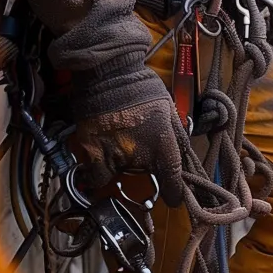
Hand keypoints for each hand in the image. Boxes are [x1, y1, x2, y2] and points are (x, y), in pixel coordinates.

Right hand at [71, 65, 184, 206]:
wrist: (109, 73)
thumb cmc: (141, 86)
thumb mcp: (168, 106)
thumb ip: (175, 131)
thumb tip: (182, 151)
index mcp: (161, 142)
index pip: (172, 177)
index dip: (175, 193)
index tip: (174, 199)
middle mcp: (137, 154)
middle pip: (143, 176)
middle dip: (145, 168)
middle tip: (140, 148)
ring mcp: (112, 156)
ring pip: (117, 177)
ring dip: (121, 167)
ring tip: (121, 146)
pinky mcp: (90, 152)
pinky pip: (95, 174)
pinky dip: (98, 170)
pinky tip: (102, 155)